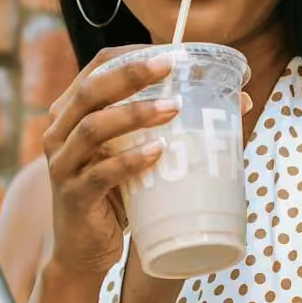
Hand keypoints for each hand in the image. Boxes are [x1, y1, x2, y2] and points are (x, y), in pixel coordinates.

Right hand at [39, 46, 177, 274]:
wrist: (85, 250)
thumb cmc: (117, 193)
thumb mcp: (139, 151)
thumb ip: (174, 126)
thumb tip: (241, 102)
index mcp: (73, 111)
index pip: (99, 66)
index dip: (135, 54)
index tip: (175, 52)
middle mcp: (60, 131)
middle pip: (92, 90)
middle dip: (132, 74)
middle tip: (172, 65)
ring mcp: (63, 164)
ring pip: (93, 127)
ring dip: (134, 114)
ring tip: (173, 108)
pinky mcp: (74, 196)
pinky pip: (100, 174)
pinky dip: (130, 161)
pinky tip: (158, 153)